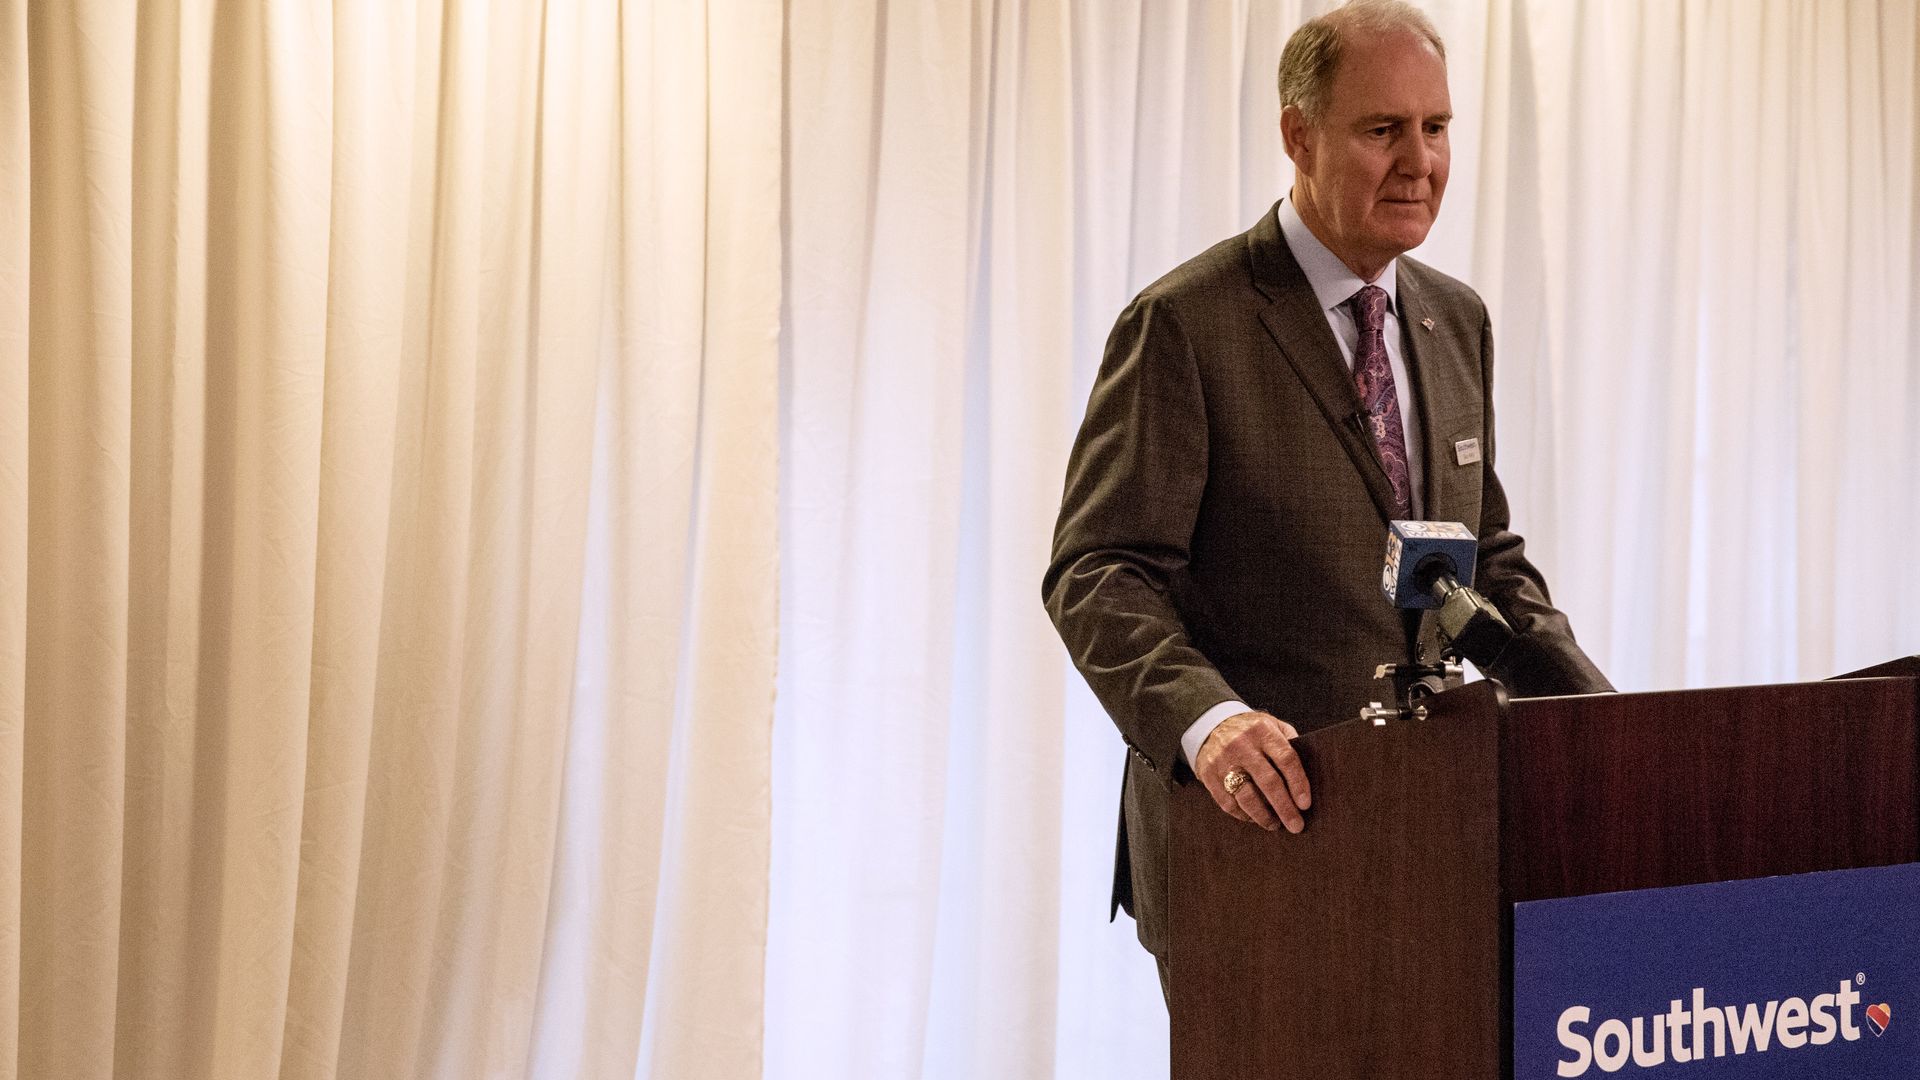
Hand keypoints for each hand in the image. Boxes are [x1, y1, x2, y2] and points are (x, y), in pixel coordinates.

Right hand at [1194, 710, 1310, 832]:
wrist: (1210, 724)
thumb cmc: (1251, 730)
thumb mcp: (1272, 725)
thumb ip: (1289, 743)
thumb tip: (1308, 774)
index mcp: (1263, 731)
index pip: (1286, 759)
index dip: (1298, 784)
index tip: (1305, 805)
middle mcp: (1242, 745)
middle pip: (1268, 782)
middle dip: (1284, 808)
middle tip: (1296, 826)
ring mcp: (1223, 760)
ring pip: (1246, 796)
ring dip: (1263, 816)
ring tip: (1274, 825)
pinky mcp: (1209, 774)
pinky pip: (1228, 802)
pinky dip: (1243, 815)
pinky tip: (1253, 818)